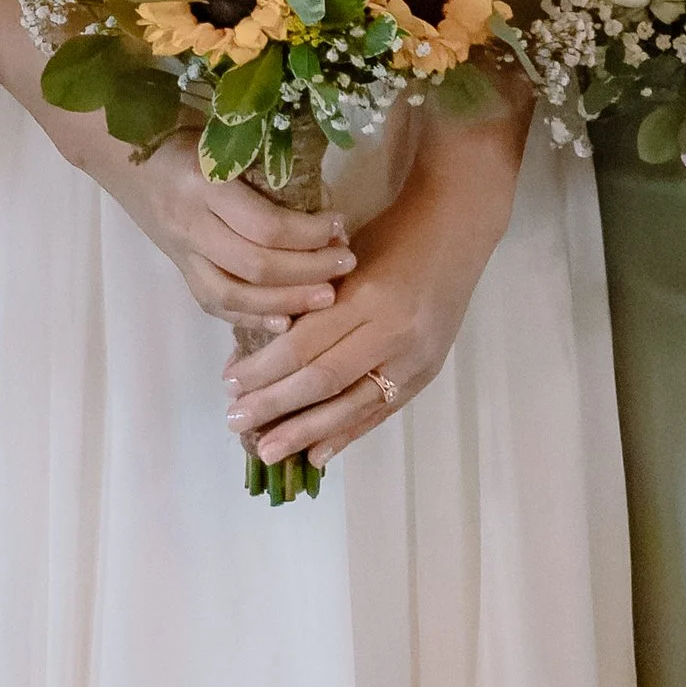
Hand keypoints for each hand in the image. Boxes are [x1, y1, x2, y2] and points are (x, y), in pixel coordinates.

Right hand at [87, 128, 354, 324]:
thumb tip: (321, 192)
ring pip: (233, 295)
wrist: (119, 150)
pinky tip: (284, 321)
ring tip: (327, 296)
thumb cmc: (182, 133)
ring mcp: (181, 252)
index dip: (308, 233)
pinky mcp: (178, 268)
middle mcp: (190, 224)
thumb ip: (261, 163)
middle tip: (346, 264)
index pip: (264, 225)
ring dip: (286, 301)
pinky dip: (251, 317)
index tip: (340, 225)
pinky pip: (213, 303)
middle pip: (255, 266)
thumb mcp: (221, 137)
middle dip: (308, 270)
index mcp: (204, 183)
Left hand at [221, 169, 488, 472]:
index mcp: (367, 297)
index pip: (305, 344)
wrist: (456, 233)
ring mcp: (414, 360)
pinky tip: (316, 454)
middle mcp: (393, 333)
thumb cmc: (391, 236)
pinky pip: (380, 413)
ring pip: (352, 406)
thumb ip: (310, 303)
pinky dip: (346, 435)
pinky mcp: (426, 375)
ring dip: (306, 432)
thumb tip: (257, 349)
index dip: (264, 369)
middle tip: (235, 422)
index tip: (229, 384)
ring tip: (267, 450)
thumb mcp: (343, 260)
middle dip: (275, 405)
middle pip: (323, 380)